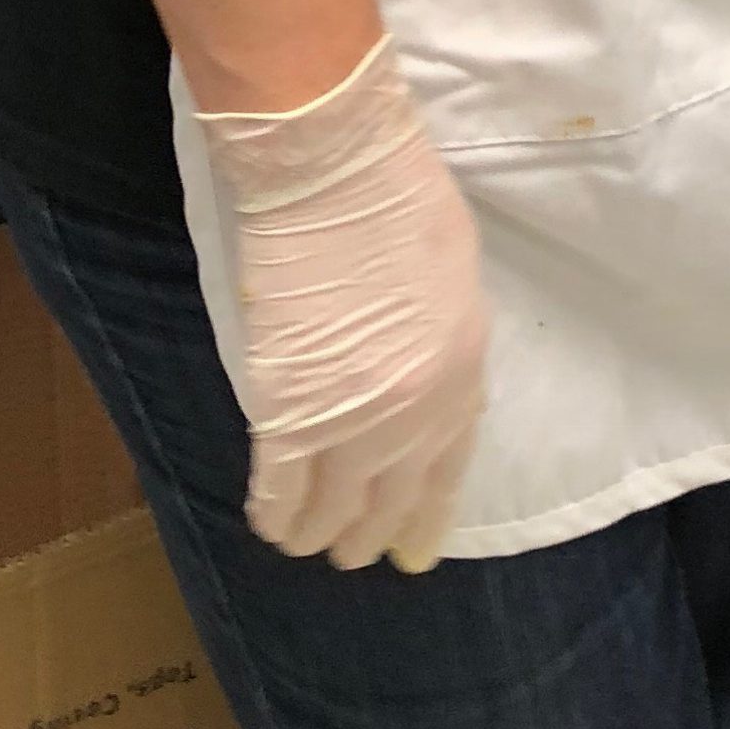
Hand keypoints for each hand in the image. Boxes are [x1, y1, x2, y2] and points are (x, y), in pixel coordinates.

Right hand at [194, 36, 489, 572]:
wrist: (335, 176)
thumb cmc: (400, 200)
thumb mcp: (454, 278)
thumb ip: (443, 344)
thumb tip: (424, 380)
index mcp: (461, 377)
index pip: (444, 473)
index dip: (423, 517)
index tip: (410, 552)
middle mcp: (413, 416)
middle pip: (388, 503)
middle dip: (367, 533)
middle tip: (348, 548)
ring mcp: (350, 422)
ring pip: (333, 513)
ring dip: (318, 534)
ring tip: (306, 541)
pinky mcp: (286, 415)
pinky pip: (279, 492)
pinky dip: (272, 514)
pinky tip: (268, 521)